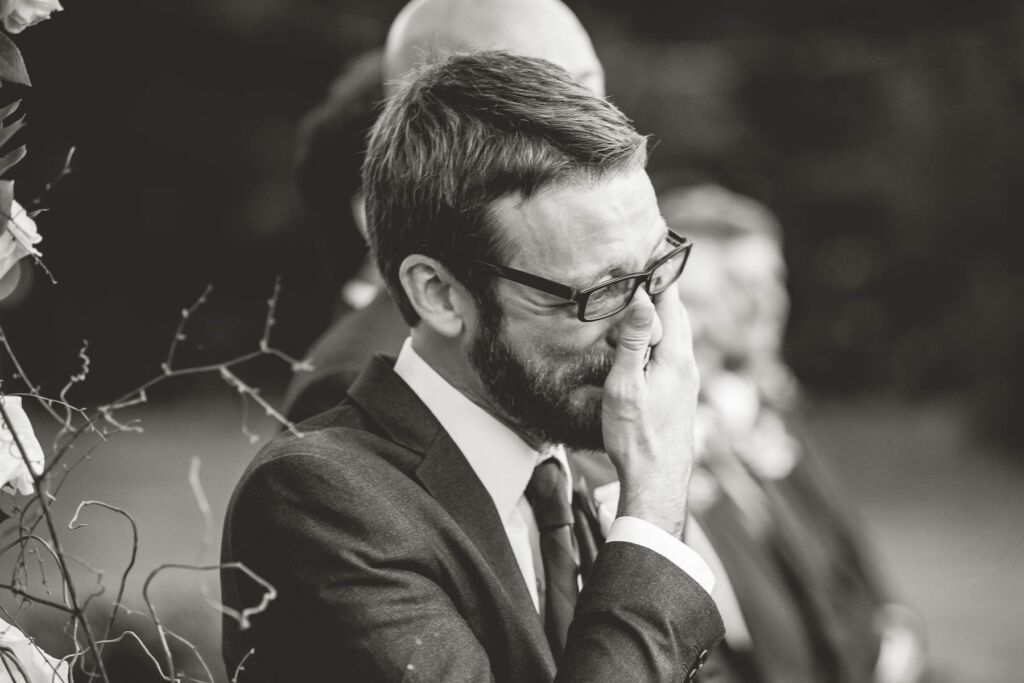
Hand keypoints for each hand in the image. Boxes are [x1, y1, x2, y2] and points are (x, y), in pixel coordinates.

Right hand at [601, 285, 698, 536]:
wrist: (657, 480)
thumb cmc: (636, 437)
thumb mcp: (626, 386)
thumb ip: (634, 341)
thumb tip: (645, 298)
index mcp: (676, 357)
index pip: (670, 303)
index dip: (660, 275)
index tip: (654, 248)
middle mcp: (688, 365)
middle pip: (678, 316)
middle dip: (662, 292)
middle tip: (645, 270)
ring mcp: (687, 381)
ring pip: (677, 336)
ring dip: (661, 317)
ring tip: (642, 301)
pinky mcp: (681, 395)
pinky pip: (673, 354)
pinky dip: (660, 339)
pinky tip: (644, 345)